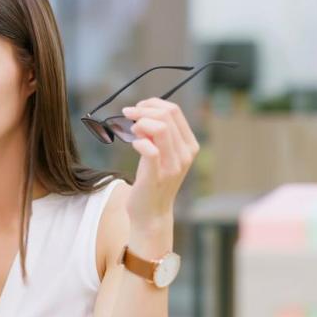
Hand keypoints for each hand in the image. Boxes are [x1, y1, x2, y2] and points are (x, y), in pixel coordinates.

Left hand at [121, 98, 199, 231]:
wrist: (152, 213)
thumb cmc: (152, 180)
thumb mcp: (161, 154)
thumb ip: (158, 135)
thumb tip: (142, 112)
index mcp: (189, 145)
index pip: (174, 110)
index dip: (152, 103)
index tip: (137, 108)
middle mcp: (185, 154)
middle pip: (167, 115)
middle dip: (143, 110)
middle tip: (127, 116)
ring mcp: (173, 165)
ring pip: (161, 127)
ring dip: (140, 123)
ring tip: (131, 131)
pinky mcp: (157, 176)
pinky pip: (150, 150)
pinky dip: (139, 141)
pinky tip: (133, 144)